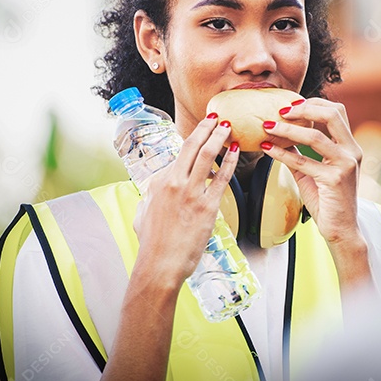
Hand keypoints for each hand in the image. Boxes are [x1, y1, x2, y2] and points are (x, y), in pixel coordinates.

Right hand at [132, 113, 239, 289]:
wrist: (159, 265)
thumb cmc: (152, 244)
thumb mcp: (144, 213)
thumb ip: (152, 198)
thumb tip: (154, 193)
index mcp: (159, 182)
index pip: (178, 155)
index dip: (193, 140)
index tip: (203, 131)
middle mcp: (174, 183)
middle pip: (191, 146)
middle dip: (206, 127)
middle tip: (216, 116)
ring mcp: (191, 193)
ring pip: (206, 155)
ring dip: (219, 137)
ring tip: (228, 125)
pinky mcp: (207, 207)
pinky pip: (223, 178)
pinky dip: (230, 161)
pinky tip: (236, 150)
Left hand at [258, 98, 364, 249]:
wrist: (341, 229)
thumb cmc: (328, 201)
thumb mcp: (314, 171)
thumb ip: (301, 153)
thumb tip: (279, 136)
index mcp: (350, 146)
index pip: (336, 111)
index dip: (313, 103)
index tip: (291, 105)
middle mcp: (352, 151)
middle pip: (332, 114)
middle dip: (303, 108)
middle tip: (280, 110)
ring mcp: (345, 165)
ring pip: (314, 136)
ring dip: (286, 129)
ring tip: (266, 126)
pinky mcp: (334, 180)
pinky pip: (302, 161)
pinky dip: (281, 152)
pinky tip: (266, 148)